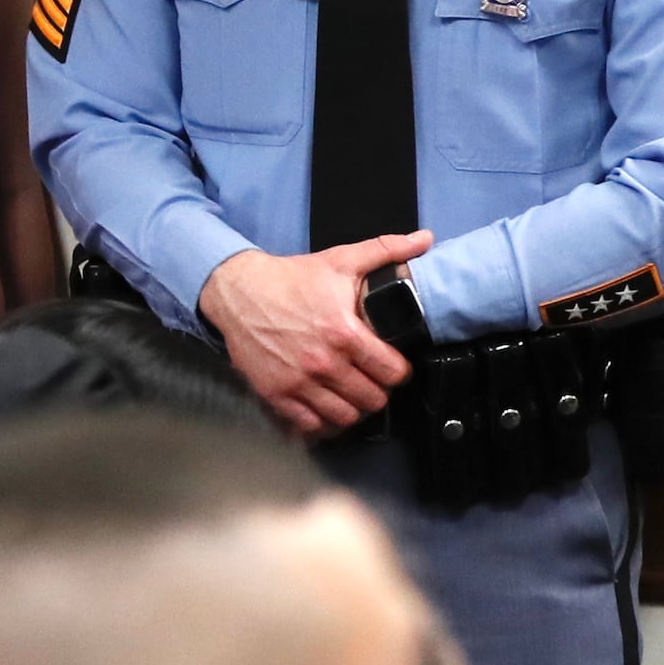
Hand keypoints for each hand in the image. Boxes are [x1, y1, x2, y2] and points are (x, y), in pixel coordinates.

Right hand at [198, 231, 434, 437]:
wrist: (238, 291)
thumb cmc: (291, 278)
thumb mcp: (340, 260)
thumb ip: (387, 251)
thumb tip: (425, 239)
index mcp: (344, 333)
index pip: (392, 372)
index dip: (399, 371)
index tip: (393, 366)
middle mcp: (323, 363)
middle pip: (372, 400)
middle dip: (378, 390)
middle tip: (372, 380)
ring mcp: (298, 382)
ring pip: (344, 417)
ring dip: (352, 408)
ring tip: (351, 395)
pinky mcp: (276, 394)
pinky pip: (310, 424)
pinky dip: (322, 421)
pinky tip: (325, 407)